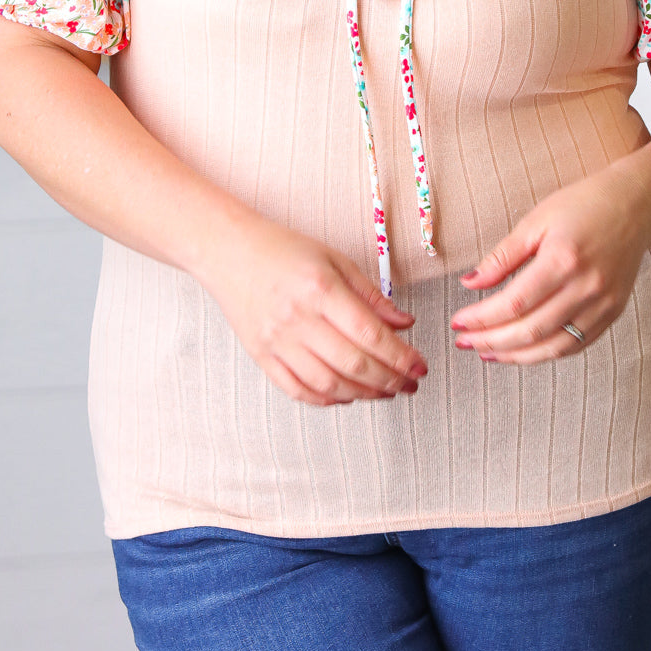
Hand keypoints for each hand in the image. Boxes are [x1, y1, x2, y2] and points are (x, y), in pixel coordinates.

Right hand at [202, 213, 427, 405]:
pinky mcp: (262, 357)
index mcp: (320, 289)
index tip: (420, 366)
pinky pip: (299, 391)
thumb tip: (405, 323)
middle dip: (390, 380)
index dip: (401, 356)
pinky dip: (328, 400)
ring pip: (329, 385)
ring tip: (385, 391)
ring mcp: (277, 342)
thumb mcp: (334, 259)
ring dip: (364, 394)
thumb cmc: (283, 250)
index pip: (370, 334)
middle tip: (410, 383)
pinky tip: (347, 395)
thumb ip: (371, 294)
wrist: (229, 253)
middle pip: (354, 365)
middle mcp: (298, 319)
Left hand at [448, 171, 650, 362]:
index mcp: (562, 260)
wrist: (633, 205)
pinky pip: (576, 345)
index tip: (458, 323)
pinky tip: (523, 351)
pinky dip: (546, 353)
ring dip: (516, 356)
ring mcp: (603, 304)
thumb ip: (502, 256)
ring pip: (553, 347)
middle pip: (531, 331)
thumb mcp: (535, 221)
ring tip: (488, 352)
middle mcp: (585, 287)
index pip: (514, 303)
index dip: (482, 319)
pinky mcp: (612, 313)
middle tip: (464, 342)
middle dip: (492, 341)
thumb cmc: (582, 205)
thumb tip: (470, 283)